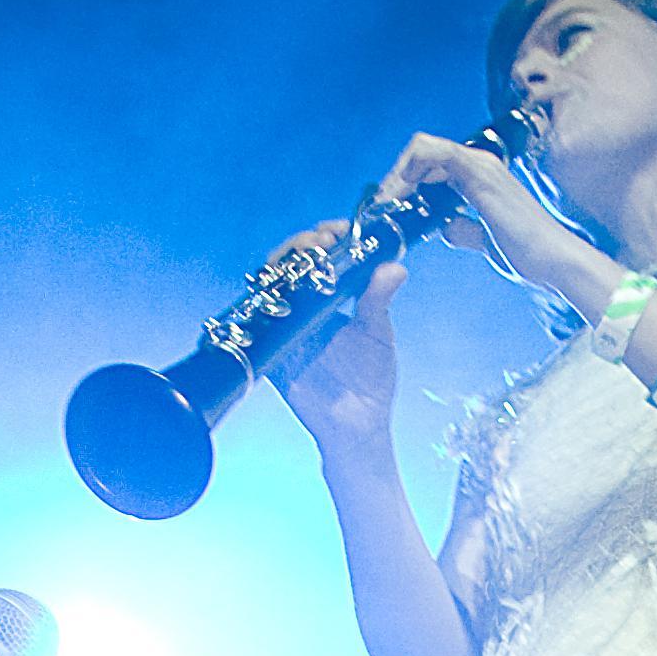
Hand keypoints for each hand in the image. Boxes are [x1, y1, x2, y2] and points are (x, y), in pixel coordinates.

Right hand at [263, 223, 403, 451]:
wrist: (355, 425)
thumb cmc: (370, 381)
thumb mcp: (378, 334)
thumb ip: (379, 299)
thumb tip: (396, 266)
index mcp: (333, 298)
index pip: (324, 255)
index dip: (328, 236)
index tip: (340, 230)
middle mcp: (307, 306)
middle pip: (293, 261)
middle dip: (304, 244)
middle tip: (323, 242)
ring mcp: (288, 325)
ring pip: (273, 282)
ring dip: (285, 263)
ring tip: (308, 257)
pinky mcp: (274, 348)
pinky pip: (260, 320)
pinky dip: (265, 302)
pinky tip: (281, 290)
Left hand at [373, 130, 611, 313]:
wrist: (552, 261)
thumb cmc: (525, 253)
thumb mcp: (485, 239)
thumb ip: (464, 228)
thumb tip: (445, 227)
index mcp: (480, 175)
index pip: (431, 163)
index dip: (406, 179)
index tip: (391, 206)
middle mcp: (479, 163)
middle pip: (422, 153)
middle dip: (396, 178)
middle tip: (381, 206)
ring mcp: (480, 164)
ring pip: (424, 148)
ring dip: (399, 175)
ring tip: (386, 204)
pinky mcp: (479, 173)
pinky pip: (436, 154)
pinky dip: (412, 170)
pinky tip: (402, 196)